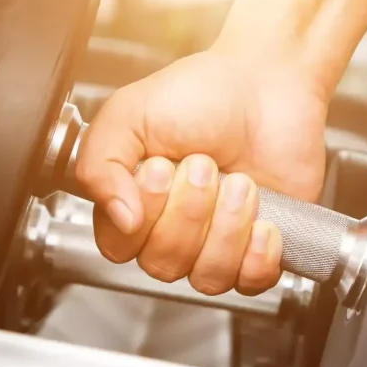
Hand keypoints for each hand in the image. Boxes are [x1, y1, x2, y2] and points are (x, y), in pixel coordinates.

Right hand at [74, 47, 328, 295]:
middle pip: (163, 264)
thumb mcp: (129, 114)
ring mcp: (214, 242)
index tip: (159, 168)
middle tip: (204, 165)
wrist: (267, 84)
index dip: (142, 216)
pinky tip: (263, 220)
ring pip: (207, 277)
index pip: (119, 246)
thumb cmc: (199, 94)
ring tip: (240, 183)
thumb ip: (99, 164)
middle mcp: (169, 229)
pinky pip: (250, 282)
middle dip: (190, 212)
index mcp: (130, 202)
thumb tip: (118, 217)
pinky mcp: (257, 249)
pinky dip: (258, 255)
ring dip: (226, 228)